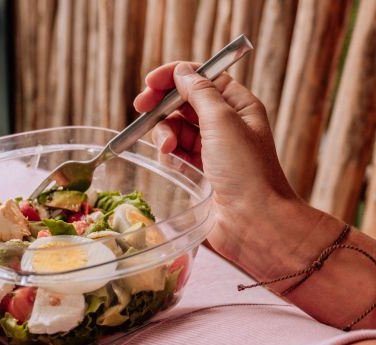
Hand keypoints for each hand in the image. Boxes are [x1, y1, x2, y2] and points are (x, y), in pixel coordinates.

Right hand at [134, 62, 303, 274]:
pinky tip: (171, 162)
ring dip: (164, 133)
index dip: (176, 76)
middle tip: (141, 109)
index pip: (203, 78)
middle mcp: (226, 125)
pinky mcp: (199, 171)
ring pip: (176, 128)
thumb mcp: (222, 121)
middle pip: (184, 103)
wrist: (253, 222)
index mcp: (238, 106)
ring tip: (166, 148)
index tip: (150, 82)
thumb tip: (181, 72)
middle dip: (163, 105)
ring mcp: (211, 149)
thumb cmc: (246, 170)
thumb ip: (199, 92)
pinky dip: (168, 154)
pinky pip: (175, 153)